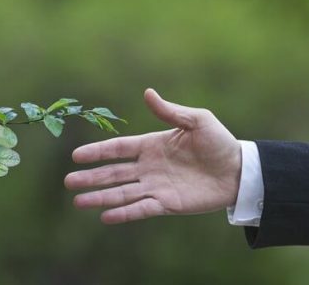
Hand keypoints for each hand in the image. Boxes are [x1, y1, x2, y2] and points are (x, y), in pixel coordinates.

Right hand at [65, 89, 241, 223]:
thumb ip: (170, 111)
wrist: (239, 170)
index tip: (76, 156)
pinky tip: (105, 217)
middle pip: (113, 173)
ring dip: (100, 197)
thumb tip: (147, 93)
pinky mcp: (167, 204)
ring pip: (121, 193)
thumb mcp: (197, 120)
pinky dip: (124, 213)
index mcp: (151, 145)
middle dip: (90, 177)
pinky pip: (141, 209)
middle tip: (68, 181)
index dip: (97, 152)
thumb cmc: (219, 142)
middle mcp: (148, 167)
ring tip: (78, 202)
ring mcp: (155, 186)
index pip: (118, 149)